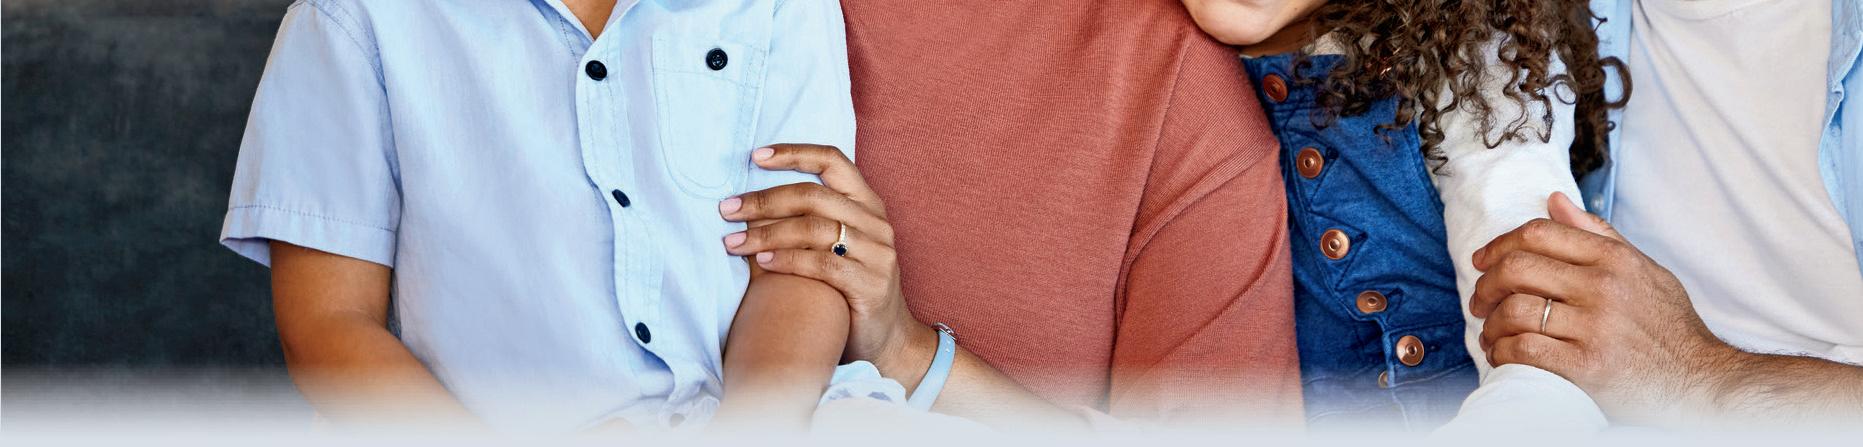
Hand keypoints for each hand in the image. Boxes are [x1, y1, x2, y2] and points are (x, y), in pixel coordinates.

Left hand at [718, 144, 922, 367]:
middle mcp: (876, 222)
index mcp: (867, 204)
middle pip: (814, 196)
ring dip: (766, 234)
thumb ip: (809, 220)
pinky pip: (822, 265)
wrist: (887, 340)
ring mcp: (878, 253)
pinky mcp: (872, 285)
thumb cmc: (848, 289)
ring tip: (733, 242)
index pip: (833, 161)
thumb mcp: (836, 246)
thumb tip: (750, 204)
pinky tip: (761, 262)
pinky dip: (787, 260)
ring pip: (814, 229)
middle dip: (764, 200)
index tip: (755, 157)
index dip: (794, 153)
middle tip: (727, 210)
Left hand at [1469, 192, 1737, 424]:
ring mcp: (1595, 327)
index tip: (1482, 261)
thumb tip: (1554, 200)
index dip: (1498, 245)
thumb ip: (1597, 234)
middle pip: (1517, 269)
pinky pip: (1524, 349)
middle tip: (1479, 300)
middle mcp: (1604, 287)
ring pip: (1514, 310)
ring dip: (1490, 323)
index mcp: (1614, 259)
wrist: (1699, 380)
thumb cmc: (1668, 325)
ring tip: (1490, 333)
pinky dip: (1503, 352)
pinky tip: (1503, 355)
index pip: (1538, 233)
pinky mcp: (1587, 366)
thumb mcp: (1643, 269)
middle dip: (1486, 284)